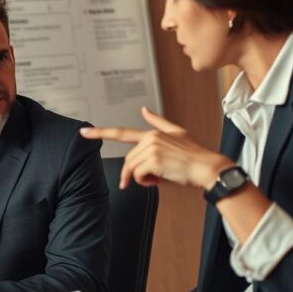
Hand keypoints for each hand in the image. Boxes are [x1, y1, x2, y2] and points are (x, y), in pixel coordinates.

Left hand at [81, 107, 230, 189]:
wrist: (207, 168)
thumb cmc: (194, 155)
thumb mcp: (177, 133)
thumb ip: (158, 121)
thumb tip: (144, 109)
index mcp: (152, 133)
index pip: (121, 132)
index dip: (100, 132)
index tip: (84, 132)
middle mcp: (150, 138)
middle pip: (129, 160)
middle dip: (136, 174)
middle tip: (155, 178)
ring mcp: (151, 148)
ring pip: (132, 169)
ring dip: (143, 179)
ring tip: (161, 177)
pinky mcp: (153, 160)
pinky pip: (138, 176)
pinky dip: (147, 182)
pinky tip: (161, 179)